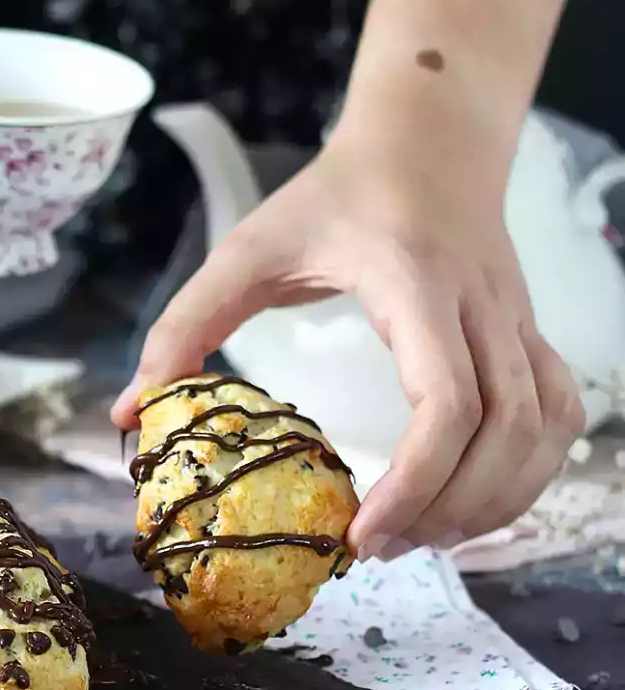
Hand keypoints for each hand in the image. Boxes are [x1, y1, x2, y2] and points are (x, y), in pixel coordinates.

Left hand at [111, 128, 585, 557]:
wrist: (427, 139)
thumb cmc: (333, 195)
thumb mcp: (246, 249)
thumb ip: (185, 326)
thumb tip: (130, 410)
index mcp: (416, 283)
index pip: (448, 401)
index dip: (414, 482)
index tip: (361, 534)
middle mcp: (482, 306)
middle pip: (505, 431)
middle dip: (449, 508)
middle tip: (379, 550)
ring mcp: (518, 319)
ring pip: (545, 430)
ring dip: (495, 499)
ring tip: (425, 539)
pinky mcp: (529, 331)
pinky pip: (559, 414)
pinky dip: (529, 470)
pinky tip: (477, 502)